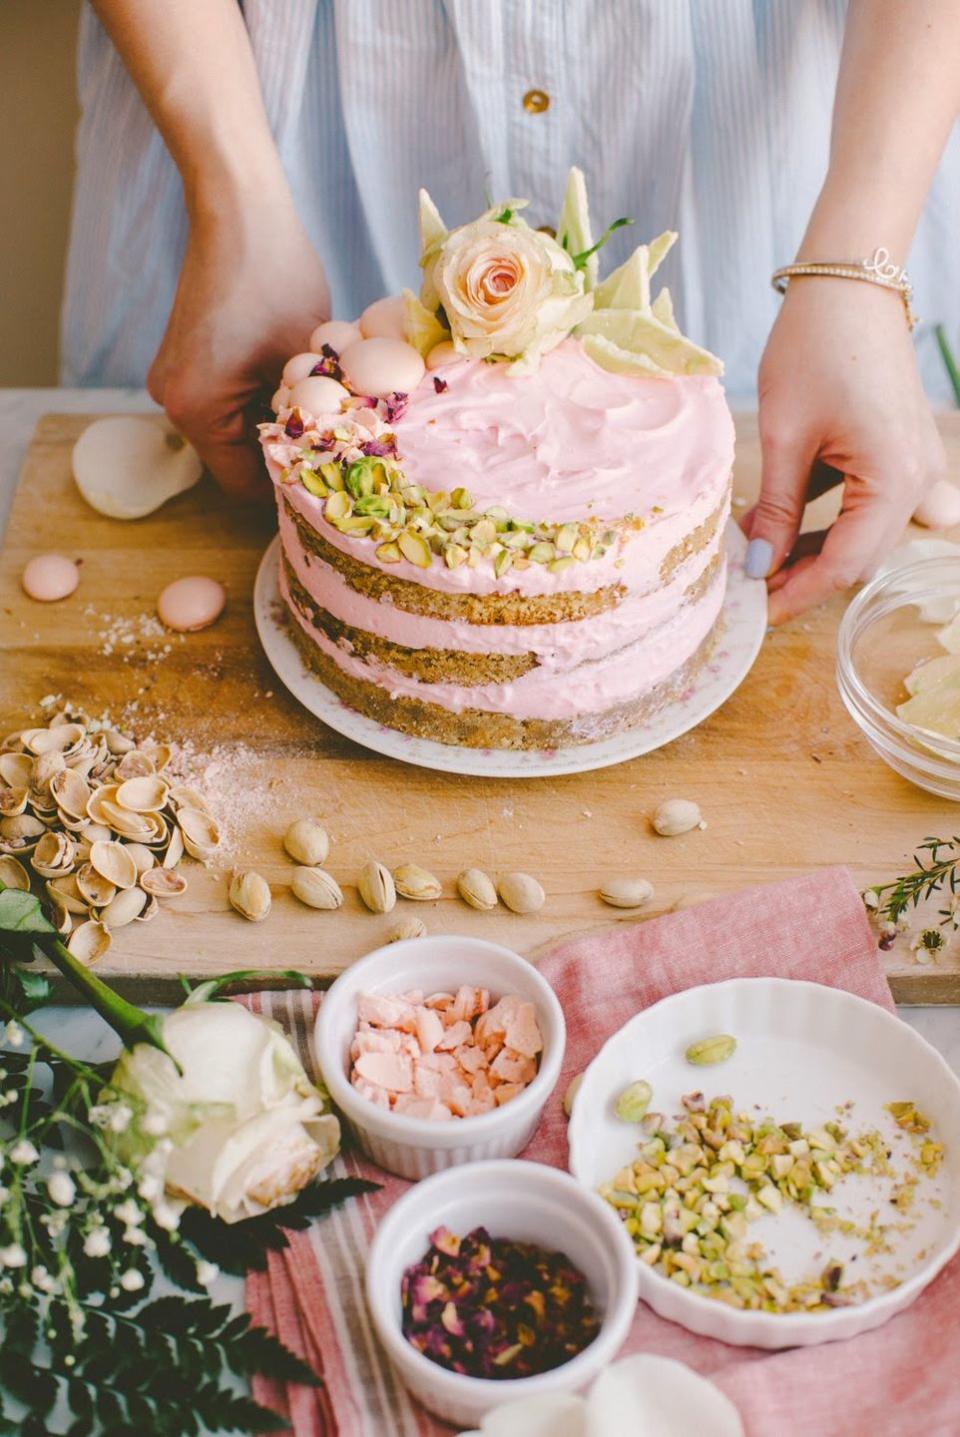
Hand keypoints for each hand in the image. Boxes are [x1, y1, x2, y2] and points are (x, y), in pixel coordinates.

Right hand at [148, 193, 329, 500]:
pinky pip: (224, 398)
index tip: (330, 483)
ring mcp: (173, 377)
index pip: (244, 484)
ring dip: (273, 421)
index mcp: (195, 411)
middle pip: (236, 456)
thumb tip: (337, 460)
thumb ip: (315, 417)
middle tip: (336, 449)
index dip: (289, 486)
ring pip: (233, 427)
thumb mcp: (308, 359)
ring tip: (319, 406)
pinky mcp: (184, 357)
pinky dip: (257, 396)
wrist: (238, 210)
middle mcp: (172, 401)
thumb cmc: (274, 276)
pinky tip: (293, 378)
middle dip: (283, 450)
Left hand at [748, 279, 945, 622]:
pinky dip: (825, 518)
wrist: (848, 281)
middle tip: (749, 585)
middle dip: (804, 574)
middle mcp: (917, 478)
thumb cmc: (815, 347)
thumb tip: (757, 567)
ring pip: (862, 533)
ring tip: (757, 551)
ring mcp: (914, 465)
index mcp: (895, 478)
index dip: (798, 593)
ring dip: (812, 547)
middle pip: (860, 555)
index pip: (846, 563)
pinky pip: (865, 504)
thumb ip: (776, 510)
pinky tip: (778, 519)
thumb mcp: (784, 436)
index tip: (757, 611)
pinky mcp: (899, 452)